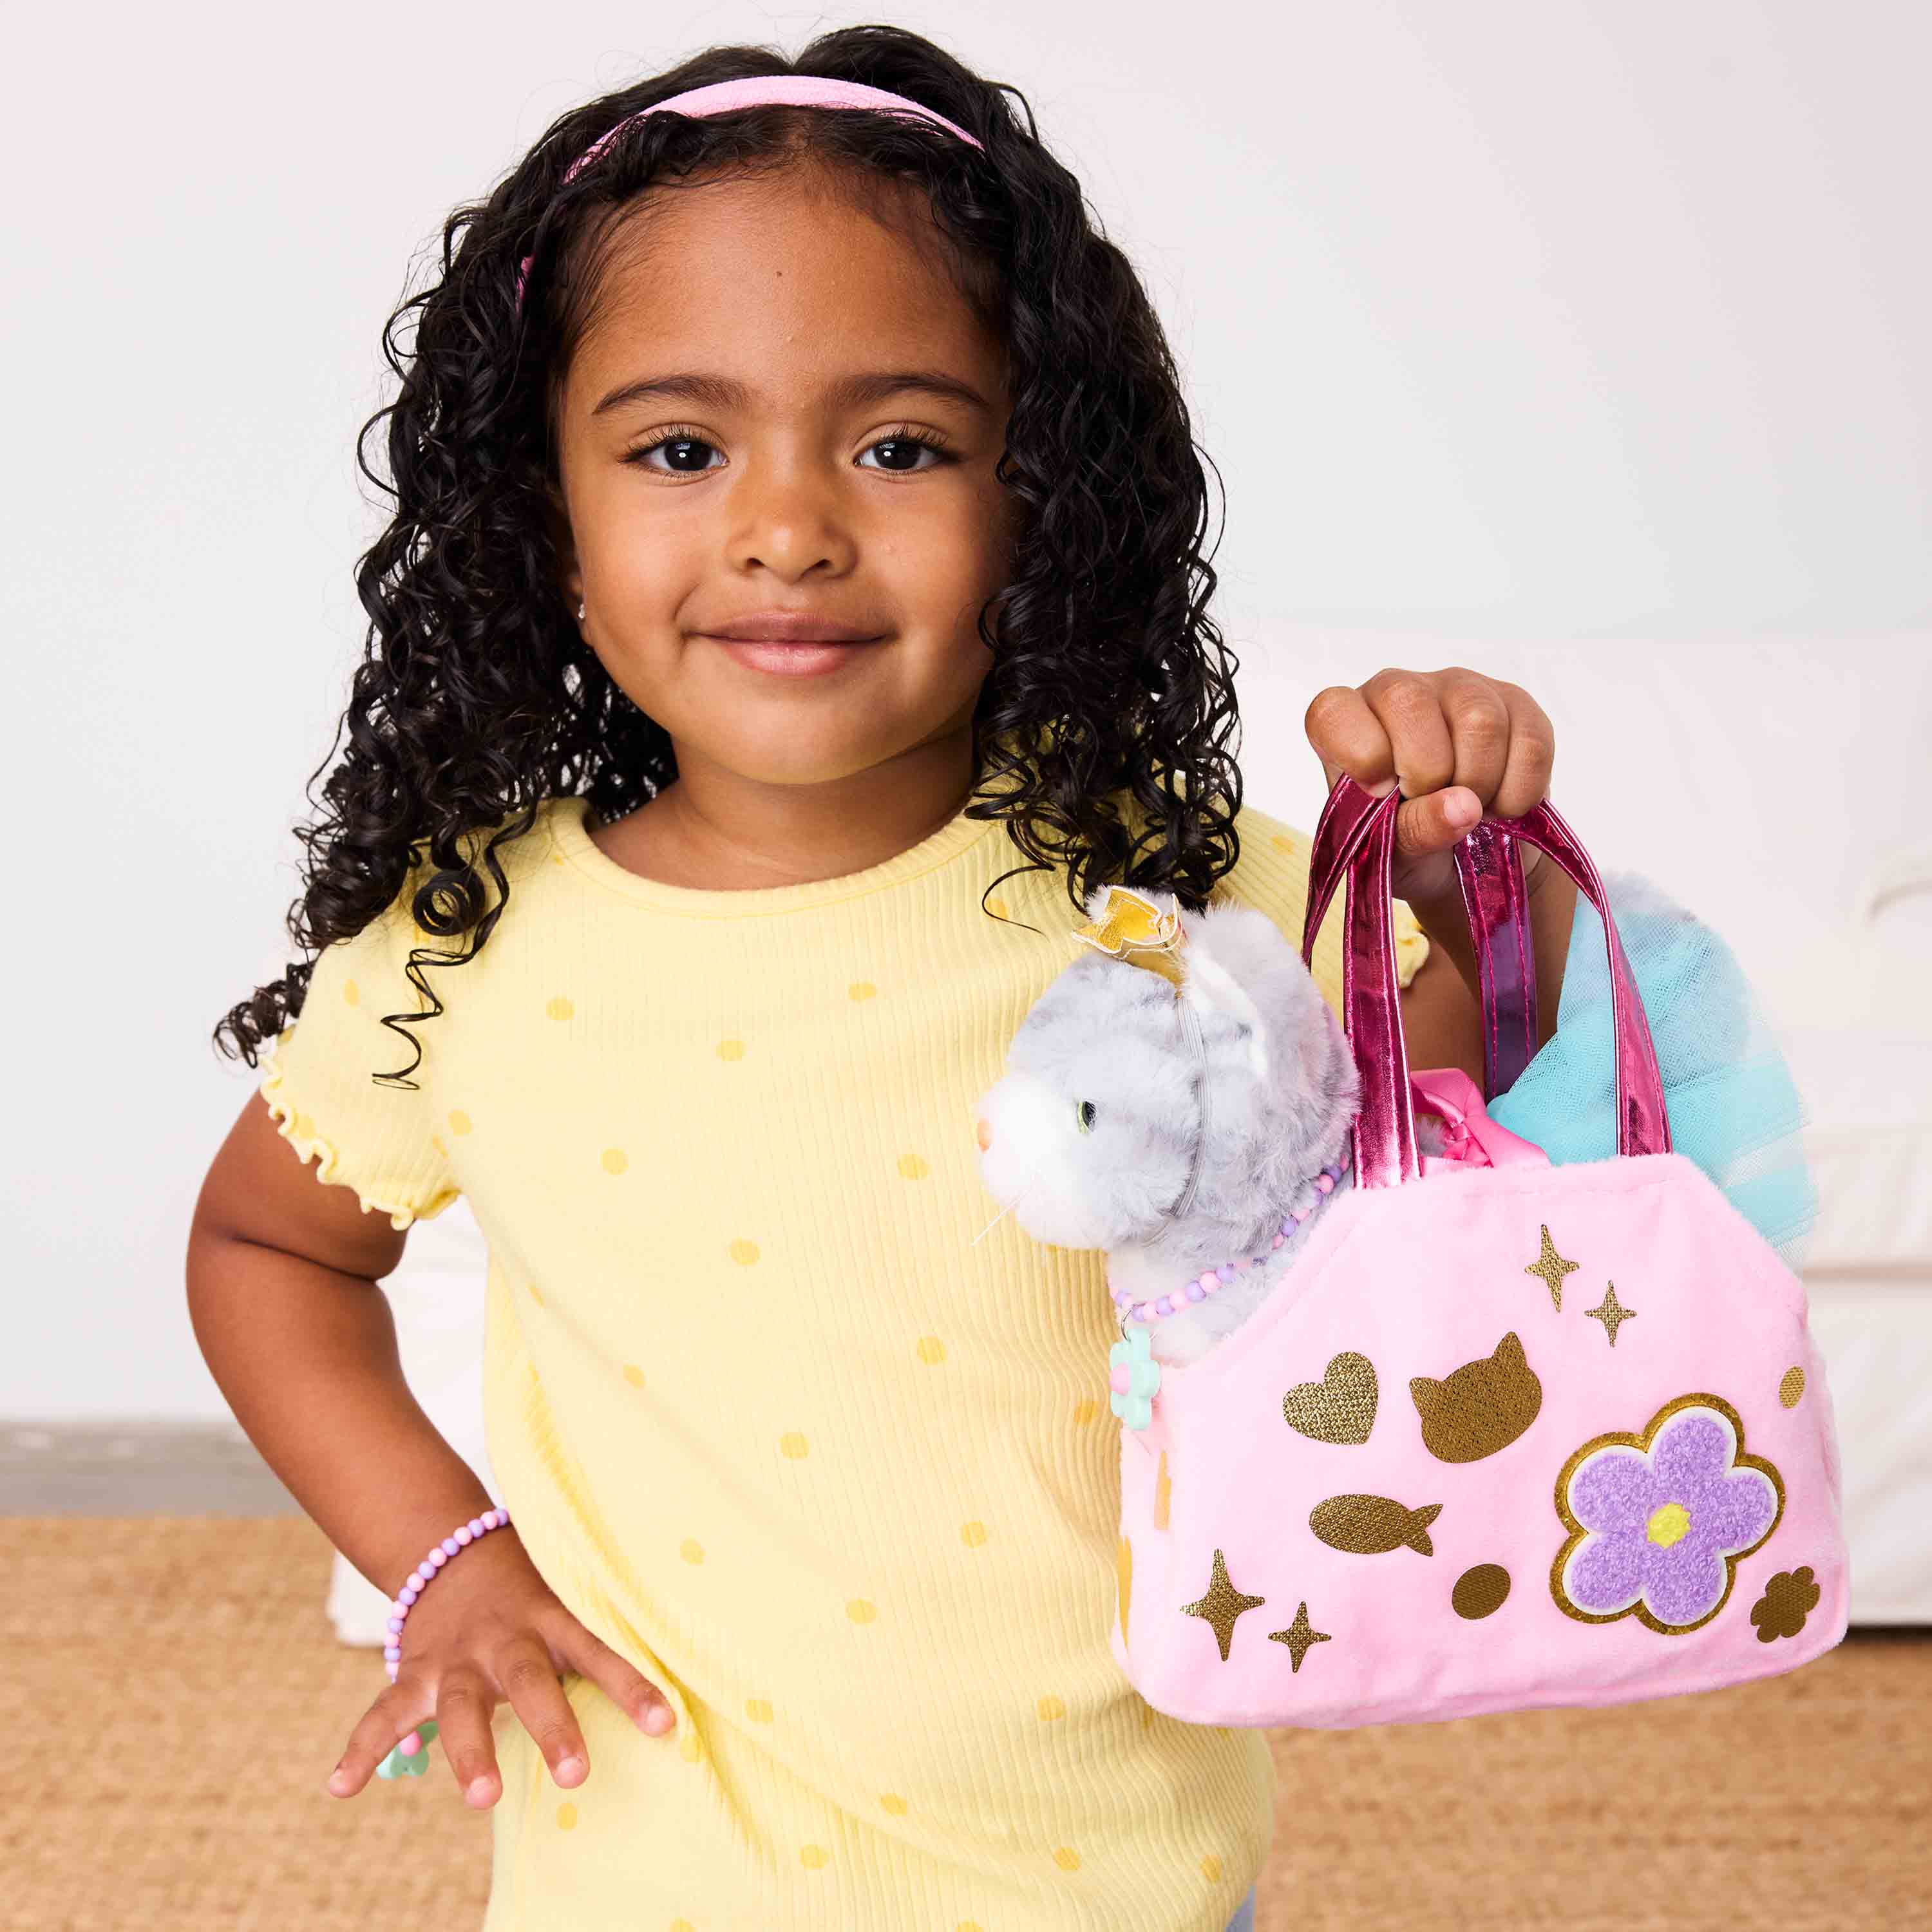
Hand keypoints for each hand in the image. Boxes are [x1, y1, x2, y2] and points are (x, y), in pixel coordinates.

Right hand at [323, 1526, 676, 1807]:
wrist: (454, 1548)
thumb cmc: (533, 1588)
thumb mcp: (568, 1597)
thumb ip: (602, 1635)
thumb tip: (671, 1688)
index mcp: (552, 1618)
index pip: (601, 1651)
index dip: (634, 1686)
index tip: (667, 1725)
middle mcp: (506, 1640)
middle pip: (531, 1681)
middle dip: (553, 1726)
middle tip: (576, 1773)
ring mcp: (457, 1658)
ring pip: (462, 1705)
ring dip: (470, 1752)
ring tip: (483, 1798)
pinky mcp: (415, 1672)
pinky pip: (383, 1711)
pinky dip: (361, 1750)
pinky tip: (340, 1788)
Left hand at [1304, 667, 1556, 906]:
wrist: (1466, 856)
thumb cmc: (1409, 844)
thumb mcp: (1392, 853)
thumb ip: (1412, 830)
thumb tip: (1462, 806)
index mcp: (1347, 723)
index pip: (1332, 711)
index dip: (1360, 754)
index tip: (1382, 793)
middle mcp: (1398, 691)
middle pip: (1410, 702)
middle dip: (1427, 772)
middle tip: (1432, 804)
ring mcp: (1459, 689)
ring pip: (1478, 719)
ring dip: (1479, 784)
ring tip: (1469, 808)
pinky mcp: (1515, 703)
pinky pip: (1529, 741)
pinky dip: (1518, 791)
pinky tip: (1501, 804)